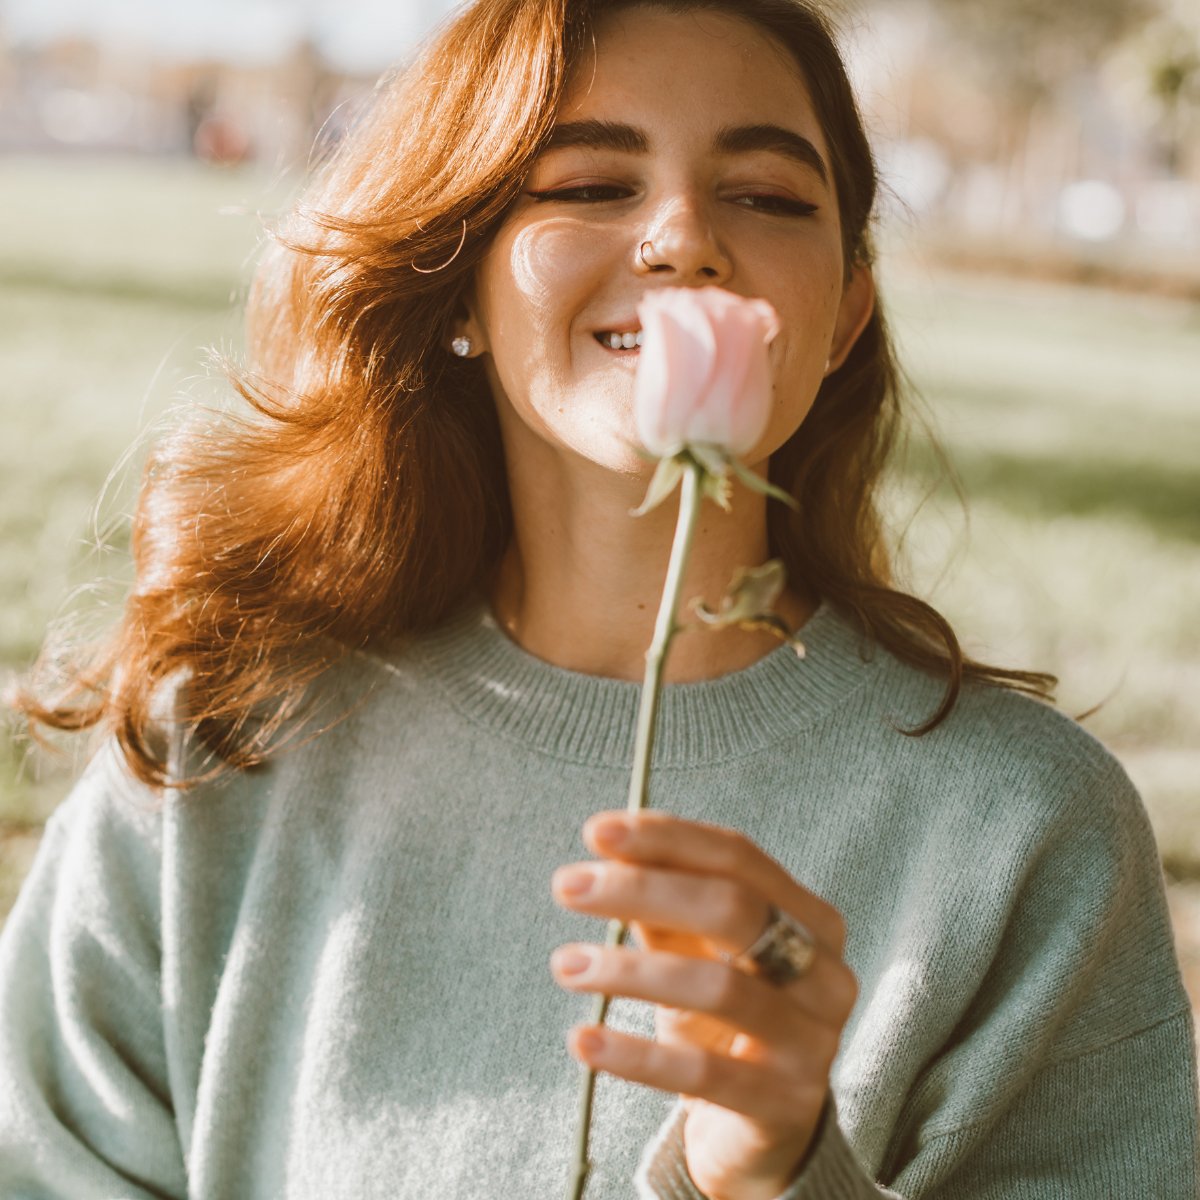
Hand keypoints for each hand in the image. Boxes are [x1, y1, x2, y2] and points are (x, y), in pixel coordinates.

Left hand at [550, 810, 857, 1199]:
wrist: (757, 1134)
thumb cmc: (720, 1022)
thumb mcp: (692, 953)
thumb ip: (660, 902)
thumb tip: (608, 847)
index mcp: (810, 919)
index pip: (738, 858)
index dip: (667, 838)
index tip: (596, 832)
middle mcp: (825, 973)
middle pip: (733, 908)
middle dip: (643, 889)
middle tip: (568, 886)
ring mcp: (812, 1041)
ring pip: (719, 986)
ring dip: (629, 968)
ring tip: (566, 963)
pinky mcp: (785, 1105)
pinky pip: (703, 1074)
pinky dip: (635, 1054)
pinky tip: (583, 1039)